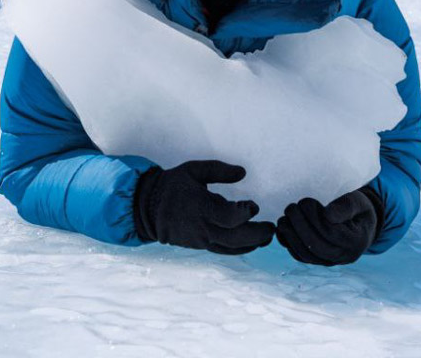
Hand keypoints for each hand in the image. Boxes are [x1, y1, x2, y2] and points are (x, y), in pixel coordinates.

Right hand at [133, 160, 274, 253]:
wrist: (149, 208)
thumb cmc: (173, 185)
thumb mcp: (194, 170)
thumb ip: (219, 170)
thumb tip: (243, 172)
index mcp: (201, 207)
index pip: (229, 217)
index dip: (244, 213)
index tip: (253, 205)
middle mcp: (203, 227)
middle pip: (235, 238)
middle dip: (257, 234)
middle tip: (272, 228)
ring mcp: (202, 239)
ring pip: (231, 248)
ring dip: (252, 244)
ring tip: (267, 237)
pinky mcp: (201, 245)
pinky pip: (223, 251)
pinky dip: (239, 250)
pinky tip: (251, 245)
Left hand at [276, 187, 380, 265]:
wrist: (362, 226)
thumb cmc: (359, 210)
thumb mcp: (359, 202)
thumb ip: (346, 206)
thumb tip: (328, 214)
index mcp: (356, 241)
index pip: (330, 232)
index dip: (314, 217)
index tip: (305, 202)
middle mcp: (343, 256)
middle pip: (315, 245)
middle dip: (299, 225)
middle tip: (291, 207)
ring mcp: (331, 261)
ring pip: (306, 254)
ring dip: (291, 236)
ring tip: (284, 218)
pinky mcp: (319, 261)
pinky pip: (301, 257)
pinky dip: (289, 245)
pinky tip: (283, 230)